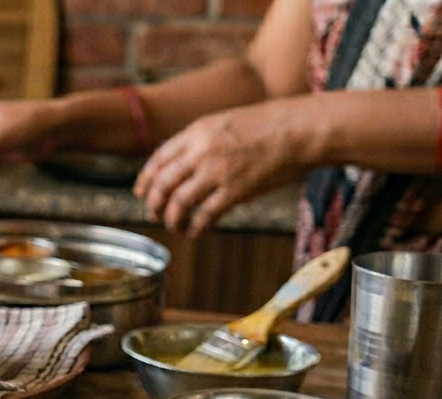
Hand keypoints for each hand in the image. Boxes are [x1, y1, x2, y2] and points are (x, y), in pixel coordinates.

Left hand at [134, 101, 309, 237]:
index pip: (158, 160)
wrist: (300, 128)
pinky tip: (195, 233)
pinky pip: (205, 216)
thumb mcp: (224, 122)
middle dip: (154, 204)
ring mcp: (217, 172)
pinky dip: (195, 227)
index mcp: (196, 132)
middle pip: (162, 184)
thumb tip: (181, 163)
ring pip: (178, 203)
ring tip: (174, 226)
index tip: (141, 193)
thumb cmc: (268, 125)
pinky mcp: (235, 191)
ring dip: (172, 219)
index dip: (145, 180)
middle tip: (154, 214)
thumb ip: (200, 140)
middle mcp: (201, 152)